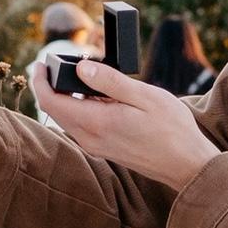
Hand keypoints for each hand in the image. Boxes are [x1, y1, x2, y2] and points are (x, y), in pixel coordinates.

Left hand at [32, 56, 219, 189]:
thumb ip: (110, 82)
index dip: (40, 81)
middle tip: (51, 63)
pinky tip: (92, 95)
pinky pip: (78, 126)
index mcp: (96, 123)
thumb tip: (81, 68)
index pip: (51, 101)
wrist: (187, 165)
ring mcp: (95, 146)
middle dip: (48, 86)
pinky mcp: (103, 149)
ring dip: (62, 97)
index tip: (39, 62)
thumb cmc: (171, 129)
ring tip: (73, 74)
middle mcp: (89, 138)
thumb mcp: (144, 96)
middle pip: (54, 110)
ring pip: (65, 118)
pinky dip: (76, 107)